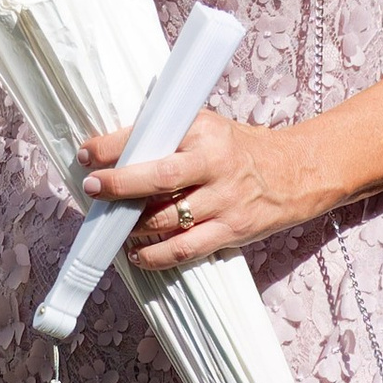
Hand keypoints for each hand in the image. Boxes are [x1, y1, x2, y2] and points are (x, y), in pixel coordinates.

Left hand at [83, 106, 321, 273]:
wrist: (294, 172)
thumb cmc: (238, 148)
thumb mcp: (205, 126)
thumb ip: (167, 134)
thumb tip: (113, 150)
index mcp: (204, 131)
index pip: (151, 137)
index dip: (114, 146)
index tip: (87, 153)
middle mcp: (215, 164)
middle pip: (159, 179)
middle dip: (120, 185)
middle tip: (92, 187)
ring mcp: (225, 200)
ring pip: (167, 219)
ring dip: (132, 226)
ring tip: (113, 225)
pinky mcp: (231, 230)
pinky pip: (185, 249)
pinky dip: (155, 256)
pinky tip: (137, 254)